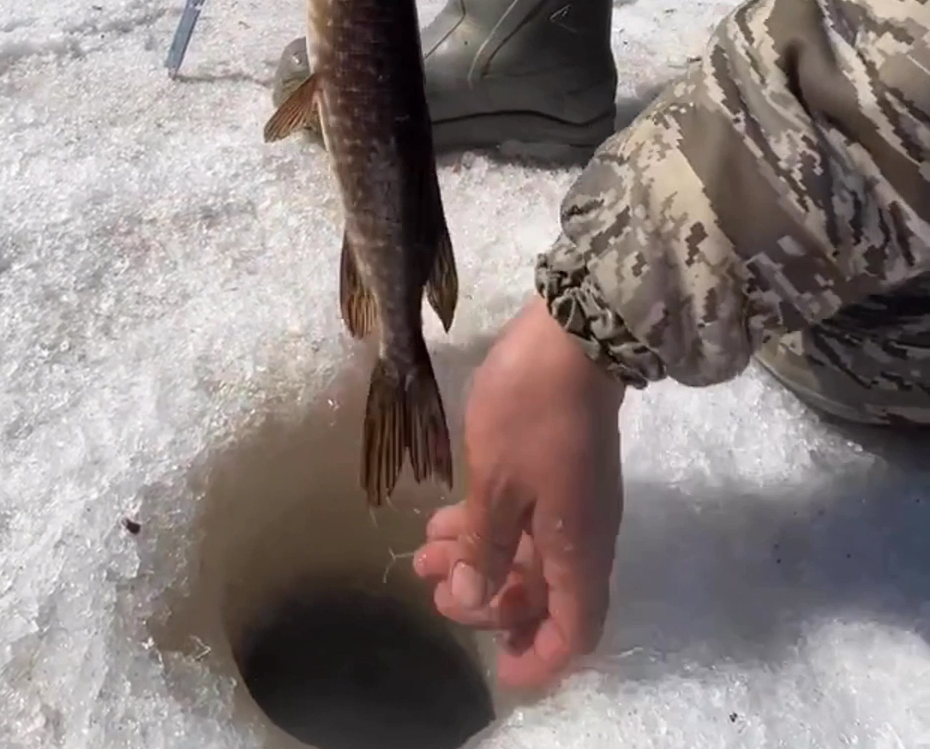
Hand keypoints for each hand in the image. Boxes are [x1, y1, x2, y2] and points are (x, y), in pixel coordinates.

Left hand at [413, 296, 625, 691]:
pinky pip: (524, 519)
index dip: (540, 659)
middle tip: (437, 595)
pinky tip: (443, 517)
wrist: (571, 336)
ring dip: (480, 561)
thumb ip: (484, 544)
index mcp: (577, 548)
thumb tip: (473, 598)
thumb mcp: (496, 482)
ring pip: (528, 554)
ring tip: (424, 556)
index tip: (500, 670)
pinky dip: (487, 526)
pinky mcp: (557, 469)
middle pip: (544, 597)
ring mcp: (572, 499)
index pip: (574, 631)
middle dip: (490, 603)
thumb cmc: (532, 412)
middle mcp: (582, 534)